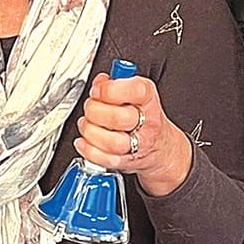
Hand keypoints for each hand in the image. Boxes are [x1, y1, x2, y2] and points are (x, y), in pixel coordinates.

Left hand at [73, 70, 191, 197]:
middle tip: (90, 108)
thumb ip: (115, 83)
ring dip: (91, 132)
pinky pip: (105, 160)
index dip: (109, 89)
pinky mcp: (126, 161)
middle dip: (95, 111)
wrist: (160, 146)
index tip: (97, 90)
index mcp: (148, 100)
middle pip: (118, 118)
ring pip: (112, 142)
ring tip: (87, 124)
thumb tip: (100, 81)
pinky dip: (89, 150)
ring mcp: (137, 144)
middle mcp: (146, 122)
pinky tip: (83, 142)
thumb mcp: (136, 92)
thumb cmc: (145, 116)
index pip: (135, 91)